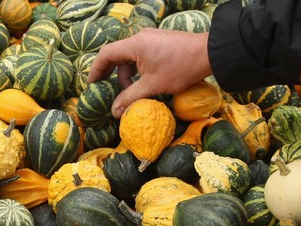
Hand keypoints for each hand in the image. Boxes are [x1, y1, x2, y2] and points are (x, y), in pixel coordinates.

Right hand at [87, 29, 212, 117]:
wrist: (209, 53)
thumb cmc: (180, 68)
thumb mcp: (153, 86)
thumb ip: (130, 98)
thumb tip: (114, 112)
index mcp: (134, 45)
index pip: (106, 54)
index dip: (96, 70)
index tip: (92, 85)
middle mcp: (139, 38)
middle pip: (117, 56)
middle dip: (112, 75)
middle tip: (108, 92)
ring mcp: (150, 39)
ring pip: (130, 58)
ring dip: (127, 76)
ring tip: (133, 94)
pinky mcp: (159, 43)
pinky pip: (141, 57)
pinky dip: (138, 71)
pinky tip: (144, 84)